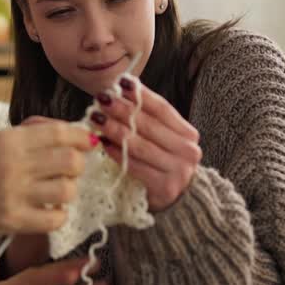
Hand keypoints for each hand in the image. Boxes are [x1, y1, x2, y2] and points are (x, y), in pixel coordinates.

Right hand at [0, 121, 96, 250]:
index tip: (86, 141)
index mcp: (9, 140)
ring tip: (56, 192)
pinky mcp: (14, 220)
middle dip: (77, 164)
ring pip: (67, 190)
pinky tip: (47, 211)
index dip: (80, 136)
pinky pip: (55, 218)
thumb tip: (61, 135)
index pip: (59, 133)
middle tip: (68, 170)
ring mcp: (16, 194)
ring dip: (67, 191)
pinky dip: (57, 215)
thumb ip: (23, 138)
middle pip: (71, 161)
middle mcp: (15, 165)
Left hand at [88, 77, 201, 211]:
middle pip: (149, 125)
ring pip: (139, 145)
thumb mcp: (162, 140)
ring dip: (114, 129)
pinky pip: (134, 165)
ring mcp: (177, 171)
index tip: (122, 81)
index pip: (162, 109)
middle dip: (122, 109)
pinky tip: (102, 143)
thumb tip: (120, 91)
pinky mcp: (164, 187)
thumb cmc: (163, 165)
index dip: (141, 94)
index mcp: (188, 134)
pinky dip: (116, 153)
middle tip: (102, 98)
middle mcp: (187, 151)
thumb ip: (147, 119)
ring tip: (96, 118)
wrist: (178, 203)